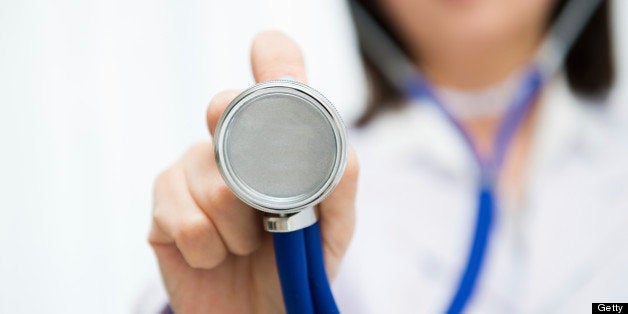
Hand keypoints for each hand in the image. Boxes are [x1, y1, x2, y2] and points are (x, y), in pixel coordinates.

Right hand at [149, 31, 358, 313]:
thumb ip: (339, 190)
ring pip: (216, 185)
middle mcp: (227, 143)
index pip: (271, 77)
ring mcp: (188, 171)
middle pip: (225, 109)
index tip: (268, 49)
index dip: (273, 58)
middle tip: (264, 211)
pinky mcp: (160, 209)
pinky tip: (215, 256)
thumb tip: (340, 157)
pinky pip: (187, 223)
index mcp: (271, 141)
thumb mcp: (330, 230)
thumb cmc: (295, 265)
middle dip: (251, 169)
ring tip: (246, 245)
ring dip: (241, 234)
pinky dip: (211, 252)